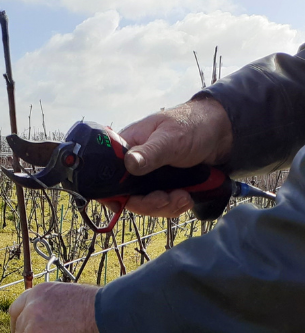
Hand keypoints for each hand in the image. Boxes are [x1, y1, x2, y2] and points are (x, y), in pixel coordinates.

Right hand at [119, 97, 232, 217]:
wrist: (222, 134)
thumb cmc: (193, 125)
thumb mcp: (171, 138)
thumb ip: (149, 153)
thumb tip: (129, 164)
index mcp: (128, 147)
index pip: (109, 174)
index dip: (111, 192)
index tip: (120, 204)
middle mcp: (135, 164)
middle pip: (128, 196)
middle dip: (148, 203)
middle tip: (166, 199)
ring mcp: (150, 177)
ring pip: (146, 204)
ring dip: (165, 206)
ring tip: (183, 198)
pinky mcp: (164, 186)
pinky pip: (162, 205)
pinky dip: (174, 206)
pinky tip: (186, 198)